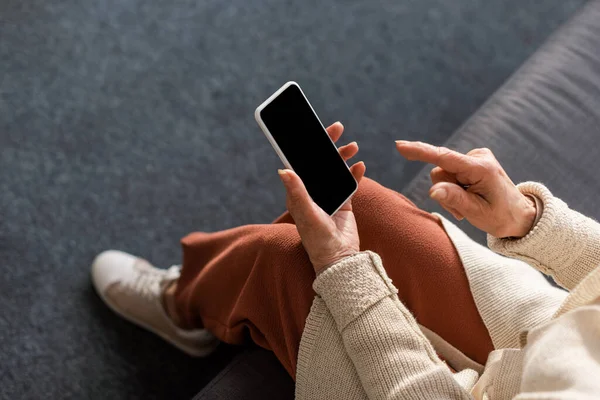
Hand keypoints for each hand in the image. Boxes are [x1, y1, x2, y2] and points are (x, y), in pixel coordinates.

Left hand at [279, 122, 365, 273]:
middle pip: (320, 161)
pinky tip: (360, 166)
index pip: (301, 162)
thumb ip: (297, 191)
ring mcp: (329, 196)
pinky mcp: (344, 202)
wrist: (339, 259)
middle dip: (328, 144)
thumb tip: (283, 169)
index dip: (307, 144)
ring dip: (343, 156)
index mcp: (299, 192)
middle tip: (338, 128)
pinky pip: (350, 181)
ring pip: (335, 168)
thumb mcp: (306, 213)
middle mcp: (313, 191)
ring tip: (353, 147)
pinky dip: (354, 172)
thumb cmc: (317, 239)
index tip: (316, 129)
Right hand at [395, 141, 536, 237]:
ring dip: (449, 193)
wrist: (520, 215)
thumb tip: (432, 190)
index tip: (399, 146)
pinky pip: (450, 174)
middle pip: (440, 172)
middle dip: (444, 191)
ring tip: (466, 206)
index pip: (444, 158)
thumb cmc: (501, 216)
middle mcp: (478, 157)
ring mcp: (476, 157)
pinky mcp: (472, 161)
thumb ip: (454, 199)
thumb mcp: (477, 213)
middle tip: (461, 211)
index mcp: (481, 169)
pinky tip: (468, 198)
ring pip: (442, 174)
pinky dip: (454, 188)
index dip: (420, 152)